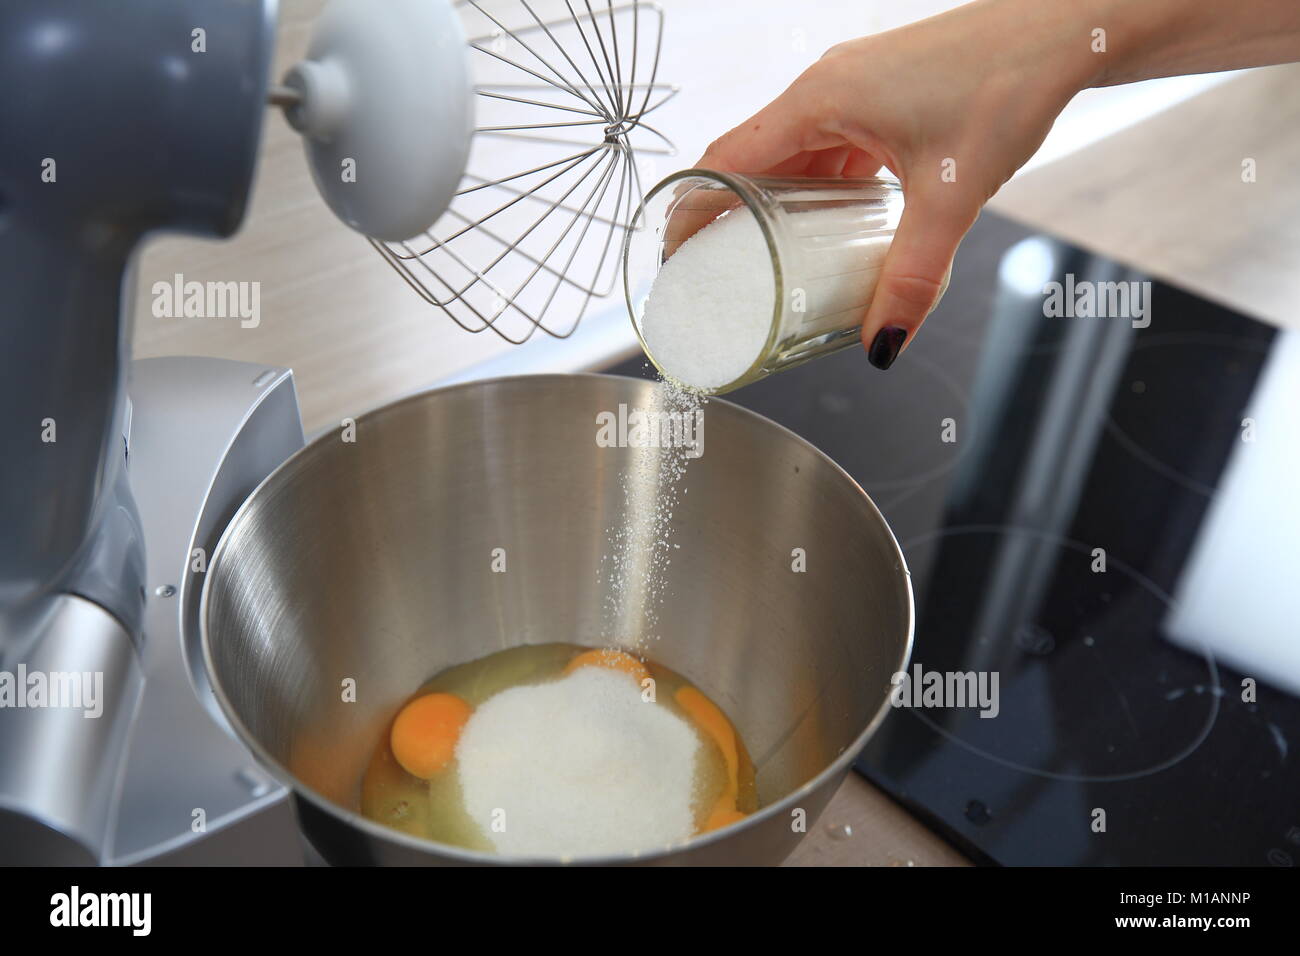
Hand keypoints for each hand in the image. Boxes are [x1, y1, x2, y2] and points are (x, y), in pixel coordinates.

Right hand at [697, 0, 1091, 366]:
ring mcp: (850, 88)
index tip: (674, 257)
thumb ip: (914, 274)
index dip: (691, 209)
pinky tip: (825, 223)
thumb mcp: (951, 195)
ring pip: (790, 153)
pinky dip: (815, 186)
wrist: (1065, 30)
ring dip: (772, 203)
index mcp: (818, 99)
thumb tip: (884, 342)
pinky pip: (825, 145)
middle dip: (726, 216)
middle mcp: (823, 87)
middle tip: (712, 272)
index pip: (724, 157)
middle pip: (748, 158)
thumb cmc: (1007, 85)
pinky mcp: (878, 95)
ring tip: (762, 259)